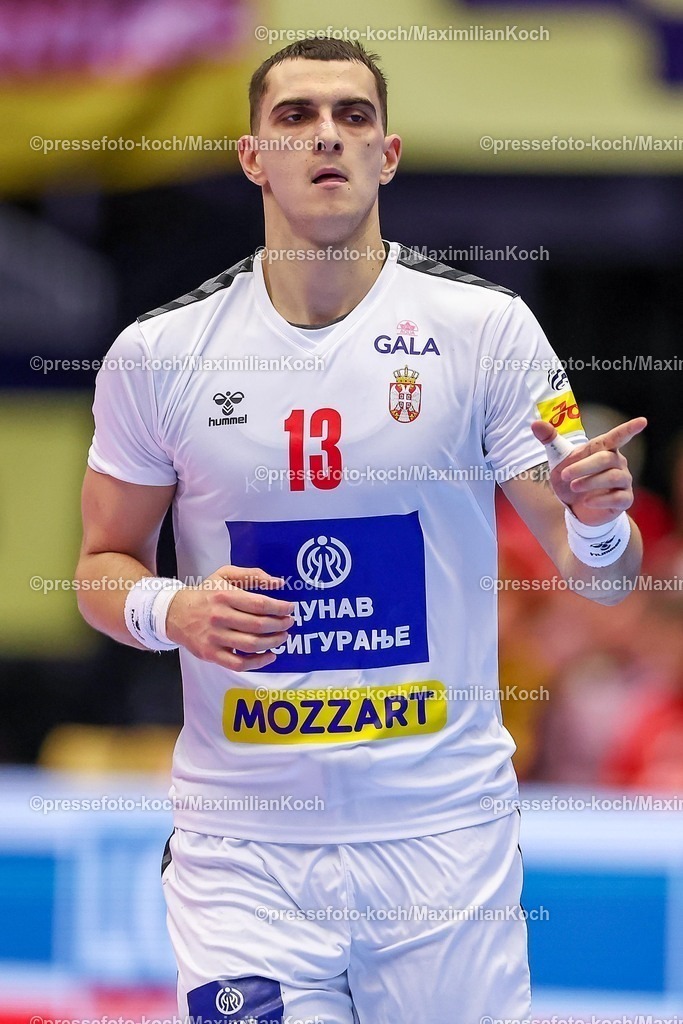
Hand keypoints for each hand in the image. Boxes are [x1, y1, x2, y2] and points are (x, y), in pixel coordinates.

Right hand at [166, 564, 293, 670]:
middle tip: (289, 623)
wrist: (174, 613)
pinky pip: (239, 663)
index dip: (280, 608)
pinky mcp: (211, 654)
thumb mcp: (224, 575)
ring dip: (273, 642)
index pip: (259, 604)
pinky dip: (258, 662)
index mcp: (224, 596)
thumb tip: (278, 583)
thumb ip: (252, 575)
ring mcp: (214, 637)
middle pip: (258, 625)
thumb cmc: (205, 594)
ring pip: (251, 645)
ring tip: (282, 637)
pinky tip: (269, 656)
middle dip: (280, 625)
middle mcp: (219, 616)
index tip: (290, 608)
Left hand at [531, 416, 646, 526]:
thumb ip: (549, 439)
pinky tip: (587, 502)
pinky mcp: (624, 500)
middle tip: (564, 475)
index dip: (629, 429)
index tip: (642, 421)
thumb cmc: (571, 477)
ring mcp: (624, 481)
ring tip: (573, 487)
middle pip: (606, 459)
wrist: (575, 507)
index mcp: (604, 449)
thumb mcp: (558, 459)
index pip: (618, 436)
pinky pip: (618, 498)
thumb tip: (535, 423)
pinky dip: (600, 500)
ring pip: (613, 477)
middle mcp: (618, 463)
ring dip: (589, 482)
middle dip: (582, 467)